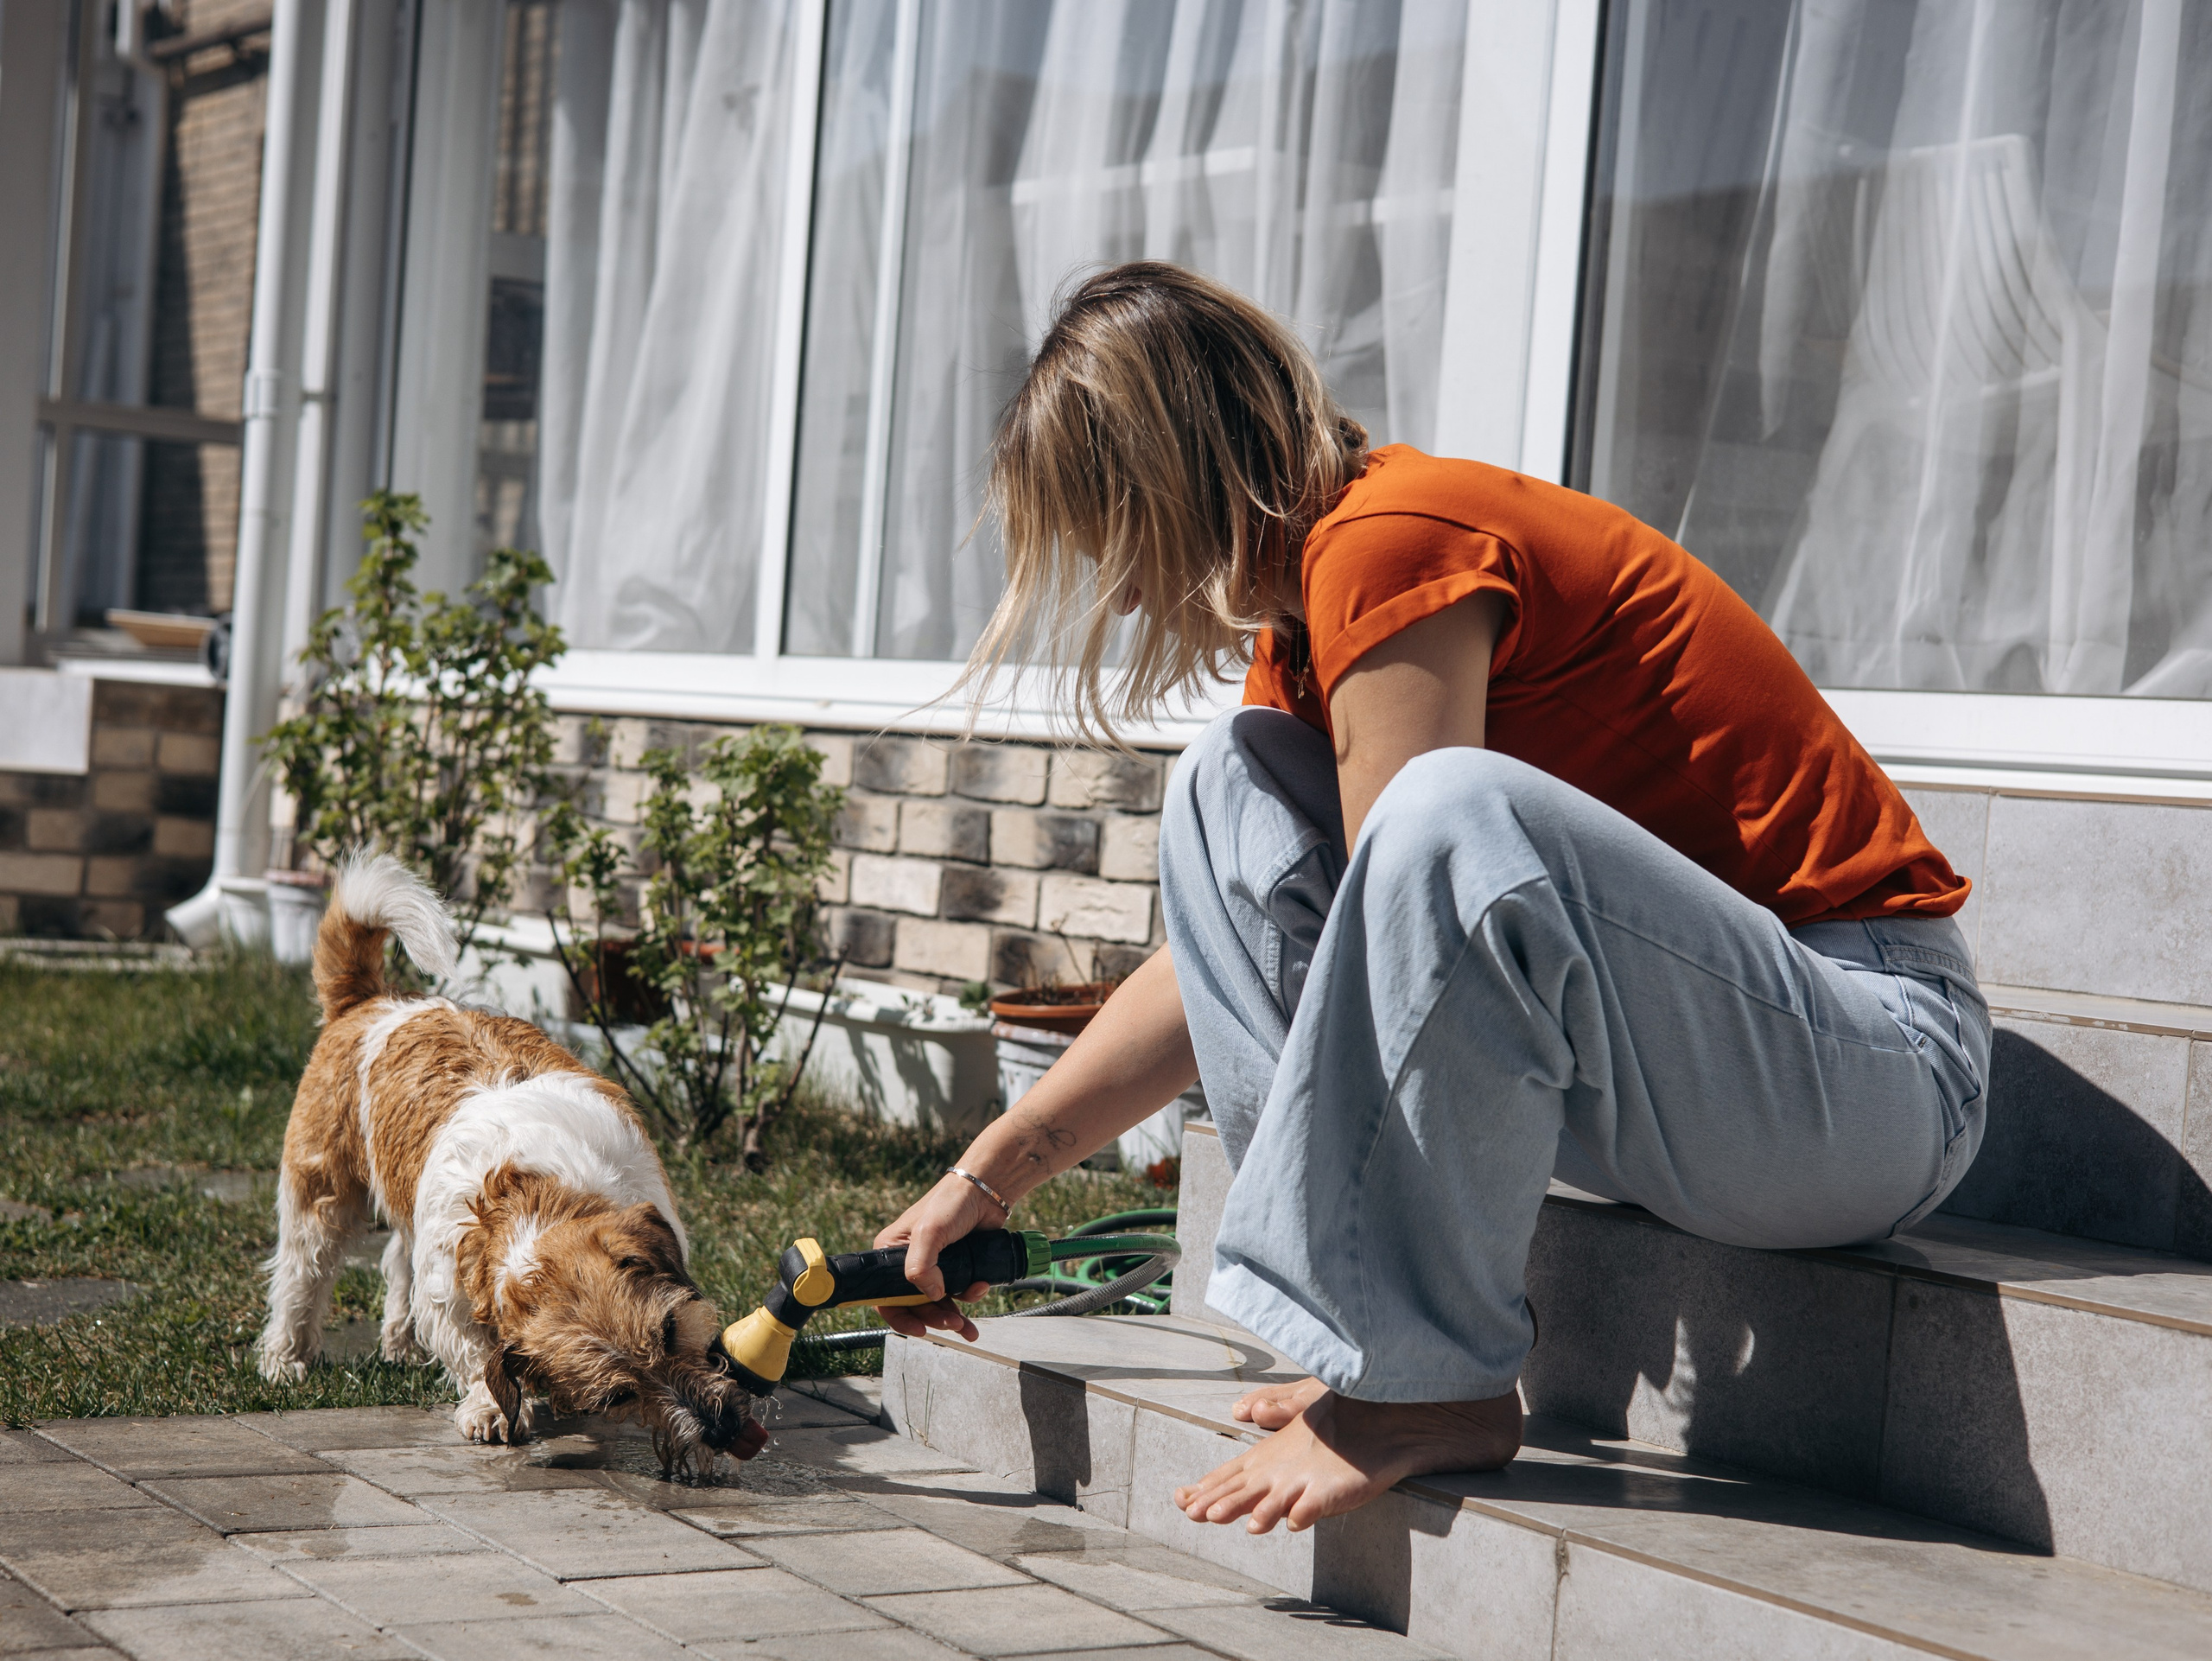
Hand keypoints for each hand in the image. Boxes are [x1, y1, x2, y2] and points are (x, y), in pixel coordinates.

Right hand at [872, 1173, 1003, 1340]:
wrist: (986, 1193)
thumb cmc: (951, 1203)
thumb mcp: (928, 1232)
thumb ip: (920, 1266)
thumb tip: (932, 1295)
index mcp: (891, 1253)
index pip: (885, 1296)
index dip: (900, 1317)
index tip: (919, 1330)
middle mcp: (909, 1262)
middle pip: (915, 1305)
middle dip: (934, 1318)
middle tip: (953, 1323)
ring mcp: (934, 1266)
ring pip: (939, 1303)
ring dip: (953, 1316)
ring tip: (968, 1326)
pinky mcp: (956, 1267)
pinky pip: (959, 1292)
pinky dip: (970, 1296)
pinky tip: (981, 1286)